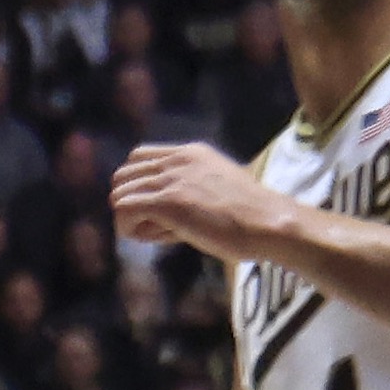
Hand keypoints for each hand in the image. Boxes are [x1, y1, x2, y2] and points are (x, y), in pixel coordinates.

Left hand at [109, 140, 306, 266]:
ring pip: (119, 196)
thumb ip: (186, 187)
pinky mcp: (167, 201)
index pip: (138, 158)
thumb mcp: (216, 187)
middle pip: (122, 176)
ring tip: (165, 232)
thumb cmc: (250, 215)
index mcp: (190, 153)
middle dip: (132, 203)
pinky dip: (132, 230)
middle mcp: (177, 159)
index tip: (160, 208)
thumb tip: (155, 209)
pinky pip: (123, 211)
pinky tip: (162, 237)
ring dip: (134, 219)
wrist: (270, 223)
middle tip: (158, 224)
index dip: (140, 187)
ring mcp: (171, 178)